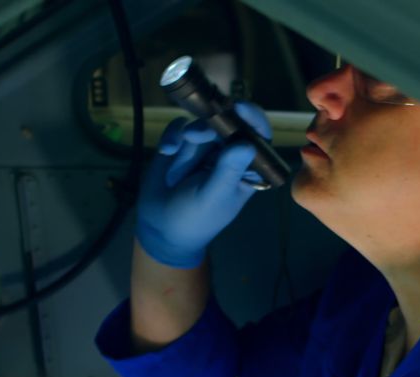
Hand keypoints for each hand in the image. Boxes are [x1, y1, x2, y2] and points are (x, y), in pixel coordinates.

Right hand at [135, 102, 271, 268]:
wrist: (160, 226)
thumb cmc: (196, 218)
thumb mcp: (213, 197)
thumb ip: (227, 171)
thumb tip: (246, 145)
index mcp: (248, 168)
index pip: (259, 137)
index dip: (253, 119)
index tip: (240, 108)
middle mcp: (230, 153)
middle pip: (229, 122)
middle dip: (212, 125)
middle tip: (194, 135)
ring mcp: (206, 146)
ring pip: (202, 122)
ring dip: (188, 136)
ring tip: (174, 152)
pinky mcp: (183, 143)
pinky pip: (180, 126)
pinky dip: (172, 136)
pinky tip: (166, 152)